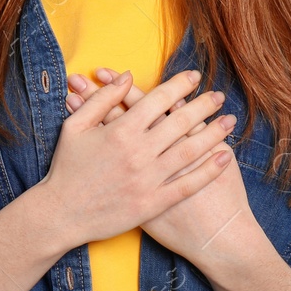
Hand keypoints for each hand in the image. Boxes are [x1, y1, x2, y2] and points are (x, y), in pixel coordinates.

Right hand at [38, 68, 237, 248]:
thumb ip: (102, 99)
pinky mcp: (153, 204)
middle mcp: (138, 153)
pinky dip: (208, 171)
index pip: (158, 100)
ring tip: (230, 121)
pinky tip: (224, 157)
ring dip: (213, 133)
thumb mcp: (75, 126)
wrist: (61, 214)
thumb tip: (127, 75)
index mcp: (120, 131)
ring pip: (189, 151)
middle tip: (219, 96)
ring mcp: (147, 180)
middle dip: (203, 105)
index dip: (179, 86)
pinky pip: (187, 185)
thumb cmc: (66, 167)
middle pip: (180, 122)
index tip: (195, 77)